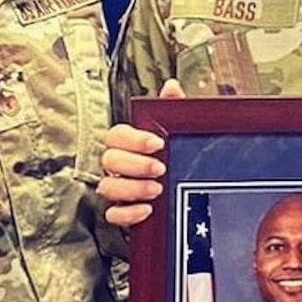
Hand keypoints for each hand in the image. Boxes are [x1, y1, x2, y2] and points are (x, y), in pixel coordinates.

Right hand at [99, 81, 182, 228]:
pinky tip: (147, 210)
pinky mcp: (124, 213)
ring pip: (106, 187)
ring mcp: (120, 190)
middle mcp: (120, 166)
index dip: (134, 139)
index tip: (158, 144)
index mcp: (130, 144)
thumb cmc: (182, 158)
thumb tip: (172, 86)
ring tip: (157, 190)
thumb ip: (174, 109)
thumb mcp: (183, 133)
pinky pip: (112, 215)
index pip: (116, 135)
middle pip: (109, 160)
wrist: (194, 196)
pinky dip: (127, 213)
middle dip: (135, 164)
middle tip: (161, 168)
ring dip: (131, 188)